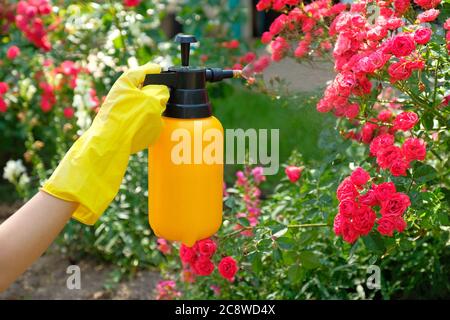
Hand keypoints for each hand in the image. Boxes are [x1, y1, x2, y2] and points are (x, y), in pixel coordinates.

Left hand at [41, 62, 169, 224]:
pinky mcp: (121, 124)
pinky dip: (146, 124)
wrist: (110, 144)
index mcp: (126, 81)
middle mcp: (122, 93)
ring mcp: (121, 109)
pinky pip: (139, 121)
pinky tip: (148, 131)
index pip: (146, 71)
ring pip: (144, 107)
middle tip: (165, 101)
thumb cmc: (129, 119)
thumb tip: (162, 92)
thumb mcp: (153, 101)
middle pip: (145, 90)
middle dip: (157, 95)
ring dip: (153, 112)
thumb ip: (161, 93)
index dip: (157, 72)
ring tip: (157, 118)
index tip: (164, 72)